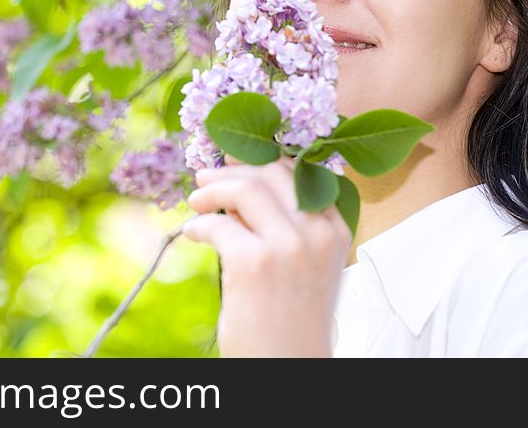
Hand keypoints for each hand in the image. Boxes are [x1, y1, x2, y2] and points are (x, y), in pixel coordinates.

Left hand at [183, 155, 352, 356]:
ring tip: (195, 203)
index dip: (261, 162)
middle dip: (232, 170)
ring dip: (212, 190)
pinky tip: (192, 234)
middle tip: (204, 178)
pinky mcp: (254, 264)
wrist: (289, 366)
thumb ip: (286, 225)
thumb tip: (240, 186)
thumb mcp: (306, 265)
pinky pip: (217, 225)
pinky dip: (198, 225)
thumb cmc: (292, 317)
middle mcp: (317, 233)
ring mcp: (288, 247)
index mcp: (334, 229)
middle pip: (271, 174)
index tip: (235, 162)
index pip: (300, 173)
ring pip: (244, 189)